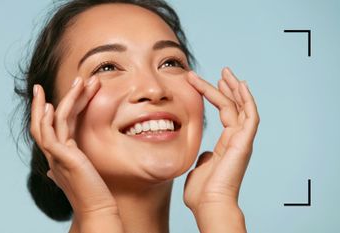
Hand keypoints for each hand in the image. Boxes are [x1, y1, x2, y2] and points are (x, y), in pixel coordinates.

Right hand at [30, 76, 118, 221]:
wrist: (97, 209)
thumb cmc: (92, 192)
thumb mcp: (79, 173)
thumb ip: (69, 165)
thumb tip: (53, 170)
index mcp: (58, 155)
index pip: (50, 128)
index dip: (50, 111)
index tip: (52, 96)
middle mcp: (53, 155)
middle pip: (42, 123)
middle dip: (41, 103)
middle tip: (40, 85)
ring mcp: (56, 157)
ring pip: (50, 123)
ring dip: (61, 100)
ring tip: (75, 81)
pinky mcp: (62, 159)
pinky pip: (50, 135)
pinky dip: (49, 120)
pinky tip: (53, 106)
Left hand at [183, 68, 259, 211]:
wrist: (209, 204)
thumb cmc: (202, 191)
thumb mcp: (200, 167)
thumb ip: (204, 156)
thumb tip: (205, 153)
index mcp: (226, 144)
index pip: (225, 113)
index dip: (217, 96)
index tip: (205, 83)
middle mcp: (236, 139)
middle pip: (235, 106)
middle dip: (228, 87)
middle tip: (222, 71)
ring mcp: (242, 140)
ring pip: (242, 107)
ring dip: (235, 88)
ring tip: (226, 72)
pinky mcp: (244, 142)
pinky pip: (250, 116)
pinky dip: (247, 100)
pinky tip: (240, 85)